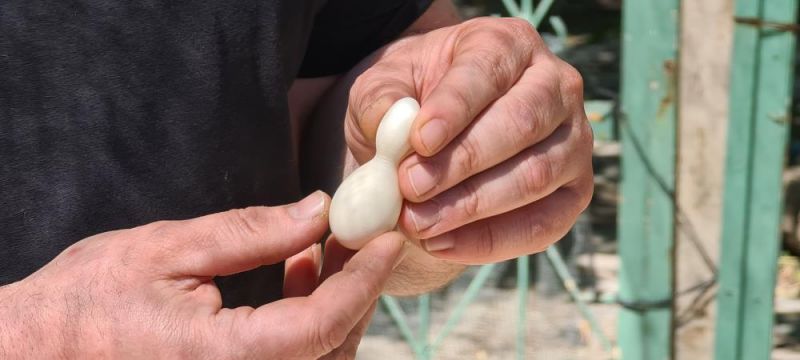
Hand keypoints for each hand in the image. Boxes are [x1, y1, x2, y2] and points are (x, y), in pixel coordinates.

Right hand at [0, 191, 404, 358]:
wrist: (38, 349)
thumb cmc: (88, 300)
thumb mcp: (167, 250)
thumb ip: (249, 233)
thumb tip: (317, 211)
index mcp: (221, 359)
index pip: (319, 326)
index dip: (363, 281)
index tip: (388, 240)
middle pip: (332, 346)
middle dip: (357, 287)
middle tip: (359, 231)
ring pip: (320, 357)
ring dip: (336, 300)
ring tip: (323, 244)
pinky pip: (294, 359)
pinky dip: (311, 318)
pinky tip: (299, 269)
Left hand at [346, 17, 593, 263]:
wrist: (434, 145)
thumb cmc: (412, 105)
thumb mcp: (383, 89)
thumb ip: (381, 101)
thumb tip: (394, 123)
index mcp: (508, 45)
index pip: (487, 71)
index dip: (455, 108)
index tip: (419, 140)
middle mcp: (556, 86)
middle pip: (521, 123)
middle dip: (461, 163)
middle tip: (409, 188)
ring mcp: (574, 142)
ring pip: (534, 176)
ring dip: (471, 207)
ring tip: (417, 223)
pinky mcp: (574, 194)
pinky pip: (541, 226)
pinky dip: (489, 242)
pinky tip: (441, 245)